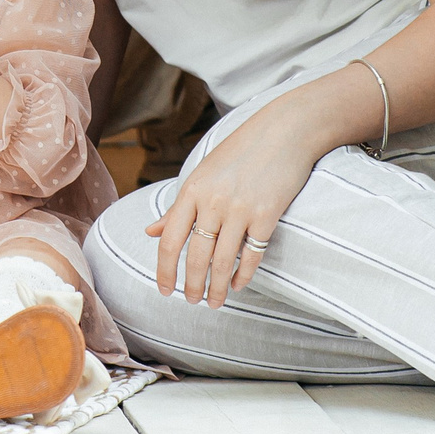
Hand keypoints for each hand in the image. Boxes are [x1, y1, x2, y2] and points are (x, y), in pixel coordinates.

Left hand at [146, 95, 331, 305]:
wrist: (284, 131)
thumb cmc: (240, 152)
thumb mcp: (202, 174)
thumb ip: (178, 207)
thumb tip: (150, 232)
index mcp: (192, 190)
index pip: (170, 240)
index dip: (164, 270)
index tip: (163, 290)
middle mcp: (213, 201)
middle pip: (195, 256)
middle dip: (191, 285)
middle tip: (191, 301)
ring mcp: (240, 209)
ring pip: (223, 260)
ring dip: (217, 288)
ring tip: (214, 302)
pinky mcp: (267, 214)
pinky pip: (252, 254)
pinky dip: (243, 274)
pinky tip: (238, 285)